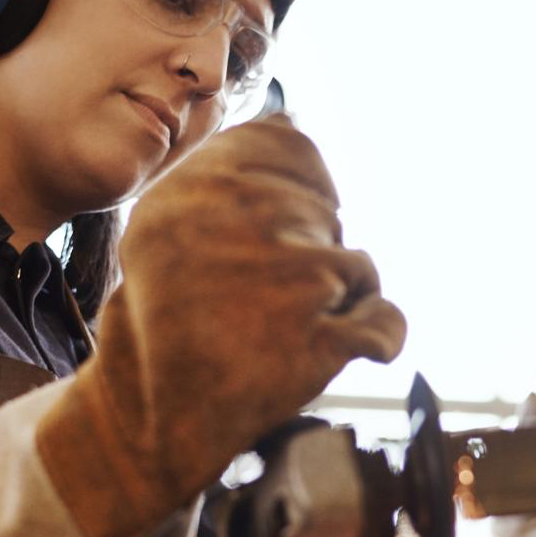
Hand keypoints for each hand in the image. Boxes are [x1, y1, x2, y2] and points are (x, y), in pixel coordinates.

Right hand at [38, 118, 406, 536]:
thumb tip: (293, 119)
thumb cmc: (164, 321)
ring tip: (275, 334)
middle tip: (254, 304)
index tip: (268, 233)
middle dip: (307, 259)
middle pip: (328, 216)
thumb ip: (229, 167)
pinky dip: (373, 342)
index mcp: (203, 184)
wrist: (149, 417)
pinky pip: (386, 325)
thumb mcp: (168, 226)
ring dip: (332, 305)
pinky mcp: (322, 341)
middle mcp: (249, 221)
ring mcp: (292, 281)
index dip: (297, 192)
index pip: (293, 147)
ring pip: (358, 270)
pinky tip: (326, 354)